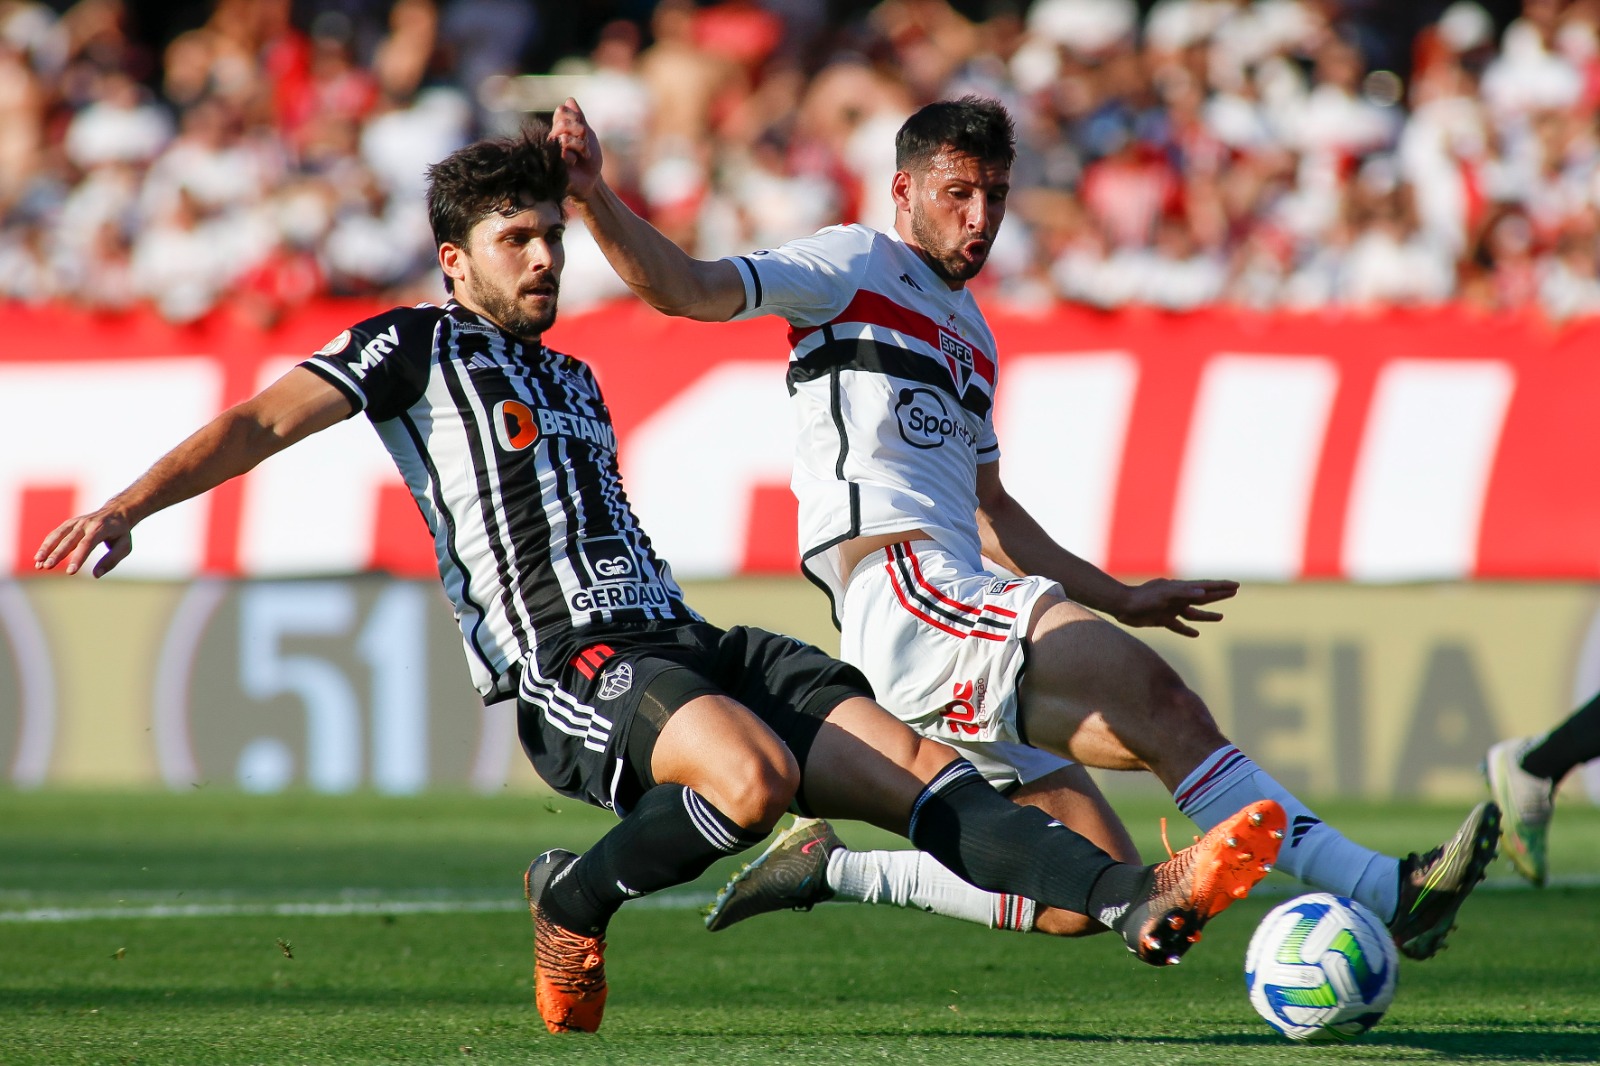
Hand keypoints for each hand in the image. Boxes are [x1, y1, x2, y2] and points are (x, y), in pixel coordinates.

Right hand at [34, 506, 134, 577]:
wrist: (116, 512)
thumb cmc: (121, 533)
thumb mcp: (124, 546)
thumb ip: (111, 560)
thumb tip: (96, 575)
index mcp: (101, 528)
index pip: (87, 544)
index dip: (78, 558)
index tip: (70, 572)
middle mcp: (86, 523)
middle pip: (69, 540)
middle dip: (57, 554)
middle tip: (48, 567)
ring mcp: (76, 522)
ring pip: (58, 535)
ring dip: (47, 549)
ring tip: (39, 564)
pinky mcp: (69, 523)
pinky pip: (55, 534)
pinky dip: (46, 545)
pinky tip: (39, 558)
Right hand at [551, 98, 602, 200]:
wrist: (592, 179)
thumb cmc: (589, 159)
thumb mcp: (588, 135)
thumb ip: (579, 117)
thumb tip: (569, 99)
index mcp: (559, 128)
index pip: (561, 110)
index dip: (575, 117)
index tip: (584, 130)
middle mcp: (552, 137)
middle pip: (563, 123)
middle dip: (580, 132)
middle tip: (585, 144)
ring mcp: (550, 149)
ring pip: (564, 137)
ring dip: (580, 146)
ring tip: (583, 155)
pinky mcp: (551, 162)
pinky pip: (563, 151)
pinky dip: (574, 157)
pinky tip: (574, 164)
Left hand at [1114, 578, 1237, 637]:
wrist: (1122, 605)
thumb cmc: (1142, 597)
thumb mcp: (1163, 593)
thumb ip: (1182, 592)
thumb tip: (1202, 592)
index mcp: (1180, 589)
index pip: (1205, 587)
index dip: (1221, 586)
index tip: (1236, 585)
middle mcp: (1178, 598)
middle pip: (1203, 597)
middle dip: (1219, 595)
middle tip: (1234, 592)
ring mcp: (1171, 609)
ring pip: (1194, 613)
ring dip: (1207, 615)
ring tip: (1221, 617)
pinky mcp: (1162, 620)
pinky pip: (1178, 626)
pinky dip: (1187, 630)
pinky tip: (1196, 634)